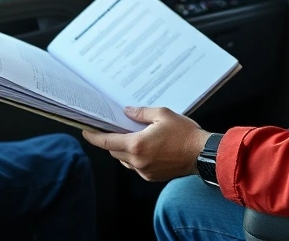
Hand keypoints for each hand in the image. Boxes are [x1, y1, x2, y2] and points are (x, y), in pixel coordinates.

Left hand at [82, 106, 211, 181]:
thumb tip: (126, 112)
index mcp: (137, 145)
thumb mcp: (163, 114)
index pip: (107, 142)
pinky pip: (136, 166)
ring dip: (124, 149)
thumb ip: (141, 113)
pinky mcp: (151, 177)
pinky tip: (146, 147)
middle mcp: (137, 161)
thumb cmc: (185, 133)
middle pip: (114, 151)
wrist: (202, 154)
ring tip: (133, 136)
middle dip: (111, 141)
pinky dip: (136, 157)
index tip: (86, 131)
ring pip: (125, 160)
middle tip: (114, 128)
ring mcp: (144, 171)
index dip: (94, 137)